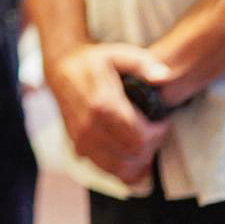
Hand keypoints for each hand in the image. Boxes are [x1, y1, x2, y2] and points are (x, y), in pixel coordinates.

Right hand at [48, 41, 171, 184]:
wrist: (61, 68)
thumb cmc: (94, 61)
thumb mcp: (119, 54)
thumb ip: (143, 64)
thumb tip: (163, 77)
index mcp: (101, 105)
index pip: (139, 137)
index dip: (159, 133)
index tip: (163, 120)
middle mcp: (89, 126)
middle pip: (133, 154)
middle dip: (152, 146)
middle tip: (156, 130)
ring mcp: (81, 139)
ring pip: (121, 168)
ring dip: (140, 160)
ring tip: (145, 141)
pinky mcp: (78, 147)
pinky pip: (108, 169)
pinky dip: (124, 168)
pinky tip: (132, 154)